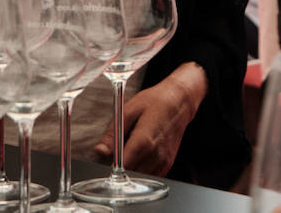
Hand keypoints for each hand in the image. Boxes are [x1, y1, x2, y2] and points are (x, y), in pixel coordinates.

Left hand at [93, 62, 206, 176]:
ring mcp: (163, 161)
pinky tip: (142, 155)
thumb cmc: (155, 102)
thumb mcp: (128, 110)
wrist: (179, 102)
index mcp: (144, 140)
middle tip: (119, 152)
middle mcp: (155, 154)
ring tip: (132, 150)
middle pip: (131, 174)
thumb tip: (100, 150)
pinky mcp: (167, 164)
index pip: (123, 167)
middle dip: (121, 167)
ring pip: (140, 177)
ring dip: (132, 169)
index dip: (113, 166)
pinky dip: (142, 170)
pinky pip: (150, 176)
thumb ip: (113, 132)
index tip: (109, 159)